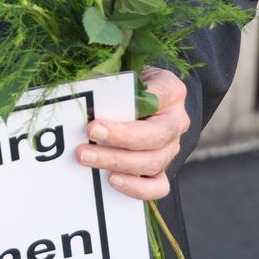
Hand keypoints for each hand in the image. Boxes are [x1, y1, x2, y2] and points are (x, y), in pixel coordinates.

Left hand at [75, 67, 189, 202]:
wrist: (150, 97)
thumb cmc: (132, 84)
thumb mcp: (126, 71)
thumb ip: (112, 81)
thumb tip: (82, 91)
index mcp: (171, 91)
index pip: (156, 100)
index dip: (127, 111)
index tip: (96, 121)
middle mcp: (176, 121)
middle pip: (154, 136)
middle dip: (119, 139)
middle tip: (88, 137)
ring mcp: (172, 147)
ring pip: (152, 162)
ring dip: (117, 162)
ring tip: (87, 158)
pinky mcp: (164, 168)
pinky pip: (157, 186)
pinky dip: (135, 187)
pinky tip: (111, 180)